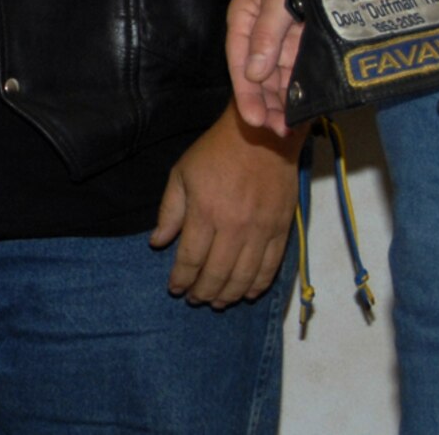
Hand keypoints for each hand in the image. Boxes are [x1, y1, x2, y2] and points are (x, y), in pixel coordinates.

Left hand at [148, 103, 302, 306]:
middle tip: (195, 299)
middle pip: (217, 274)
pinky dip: (258, 286)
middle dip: (203, 292)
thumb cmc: (215, 152)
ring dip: (229, 296)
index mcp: (205, 212)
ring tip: (217, 303)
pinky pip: (270, 268)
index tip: (175, 288)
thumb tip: (157, 243)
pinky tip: (247, 294)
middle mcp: (233, 227)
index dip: (181, 279)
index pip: (191, 259)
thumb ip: (170, 211)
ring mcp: (260, 231)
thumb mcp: (182, 173)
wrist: (261, 134)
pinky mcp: (281, 230)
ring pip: (243, 277)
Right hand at [226, 0, 303, 135]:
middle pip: (257, 76)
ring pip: (276, 78)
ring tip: (285, 128)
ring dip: (279, 103)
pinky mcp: (301, 44)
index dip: (245, 92)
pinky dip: (296, 91)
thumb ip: (267, 34)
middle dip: (264, 104)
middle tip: (273, 131)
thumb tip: (255, 73)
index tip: (253, 118)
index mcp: (243, 20)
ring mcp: (280, 40)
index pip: (240, 62)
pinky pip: (295, 73)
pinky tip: (299, 110)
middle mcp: (258, 34)